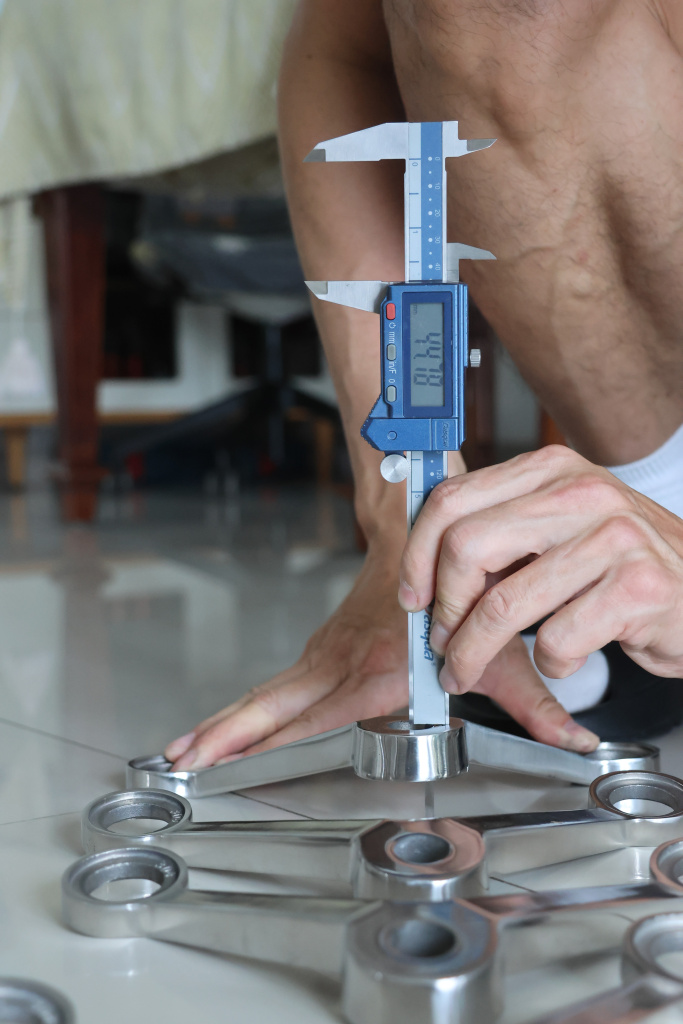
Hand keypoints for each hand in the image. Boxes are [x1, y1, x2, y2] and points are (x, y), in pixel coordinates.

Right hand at [166, 514, 598, 768]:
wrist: (420, 526)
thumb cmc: (459, 586)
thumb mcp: (500, 649)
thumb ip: (536, 702)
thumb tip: (577, 742)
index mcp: (376, 668)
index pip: (310, 715)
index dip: (265, 738)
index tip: (223, 756)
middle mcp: (342, 661)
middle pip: (271, 705)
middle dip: (224, 734)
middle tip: (179, 759)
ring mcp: (327, 652)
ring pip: (268, 694)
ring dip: (227, 722)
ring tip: (184, 751)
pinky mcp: (324, 647)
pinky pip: (279, 685)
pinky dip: (251, 708)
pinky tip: (229, 729)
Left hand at [399, 445, 682, 698]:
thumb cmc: (623, 567)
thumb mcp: (562, 527)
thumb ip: (503, 532)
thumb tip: (426, 567)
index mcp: (551, 469)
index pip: (453, 500)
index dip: (418, 554)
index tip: (413, 594)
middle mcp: (582, 492)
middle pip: (467, 547)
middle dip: (444, 608)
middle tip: (442, 642)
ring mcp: (614, 537)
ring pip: (504, 605)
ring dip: (475, 652)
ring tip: (469, 668)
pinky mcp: (638, 588)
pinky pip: (557, 642)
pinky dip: (551, 664)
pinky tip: (566, 656)